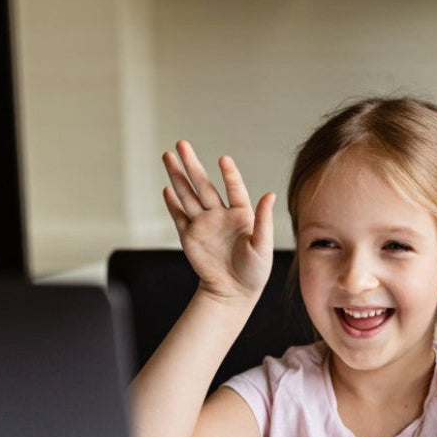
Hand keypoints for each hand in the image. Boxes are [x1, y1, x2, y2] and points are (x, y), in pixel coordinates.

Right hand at [162, 140, 275, 302]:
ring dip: (177, 176)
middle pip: (203, 185)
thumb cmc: (254, 271)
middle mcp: (220, 215)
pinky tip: (166, 189)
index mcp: (241, 214)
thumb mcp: (263, 246)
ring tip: (167, 156)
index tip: (223, 160)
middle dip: (191, 164)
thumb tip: (270, 194)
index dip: (229, 174)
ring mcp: (203, 224)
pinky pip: (179, 216)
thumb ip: (263, 220)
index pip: (234, 188)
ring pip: (187, 195)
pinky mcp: (189, 237)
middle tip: (181, 144)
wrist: (233, 293)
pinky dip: (172, 203)